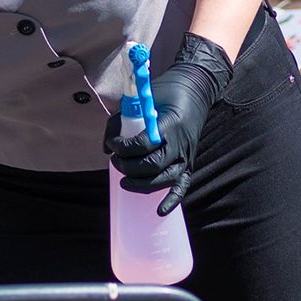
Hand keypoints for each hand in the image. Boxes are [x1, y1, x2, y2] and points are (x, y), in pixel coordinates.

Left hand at [104, 33, 232, 215]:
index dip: (123, 147)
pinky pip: (182, 186)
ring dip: (141, 184)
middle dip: (128, 167)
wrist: (195, 89)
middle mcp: (179, 143)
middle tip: (115, 161)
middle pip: (151, 166)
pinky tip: (159, 211)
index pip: (144, 144)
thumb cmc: (165, 92)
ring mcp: (186, 155)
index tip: (113, 143)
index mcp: (168, 125)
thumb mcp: (141, 99)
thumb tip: (105, 147)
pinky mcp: (188, 162)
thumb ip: (120, 120)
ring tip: (124, 179)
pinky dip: (172, 200)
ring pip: (163, 179)